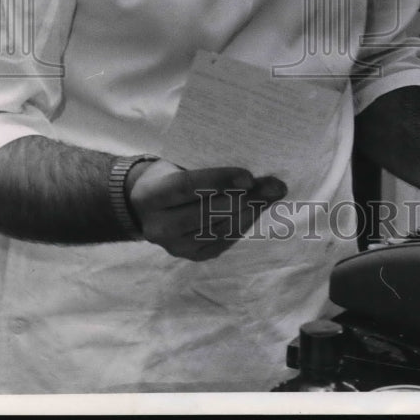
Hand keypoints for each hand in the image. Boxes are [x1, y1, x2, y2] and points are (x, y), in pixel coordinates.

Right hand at [127, 162, 286, 260]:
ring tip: (272, 195)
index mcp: (152, 195)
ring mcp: (174, 246)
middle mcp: (159, 225)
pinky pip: (222, 242)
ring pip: (218, 229)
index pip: (187, 186)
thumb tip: (253, 171)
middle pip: (207, 211)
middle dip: (245, 198)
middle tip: (274, 186)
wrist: (145, 206)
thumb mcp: (176, 164)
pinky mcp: (190, 256)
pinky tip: (257, 210)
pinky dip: (243, 225)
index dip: (219, 181)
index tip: (249, 177)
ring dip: (250, 212)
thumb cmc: (169, 174)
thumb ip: (206, 166)